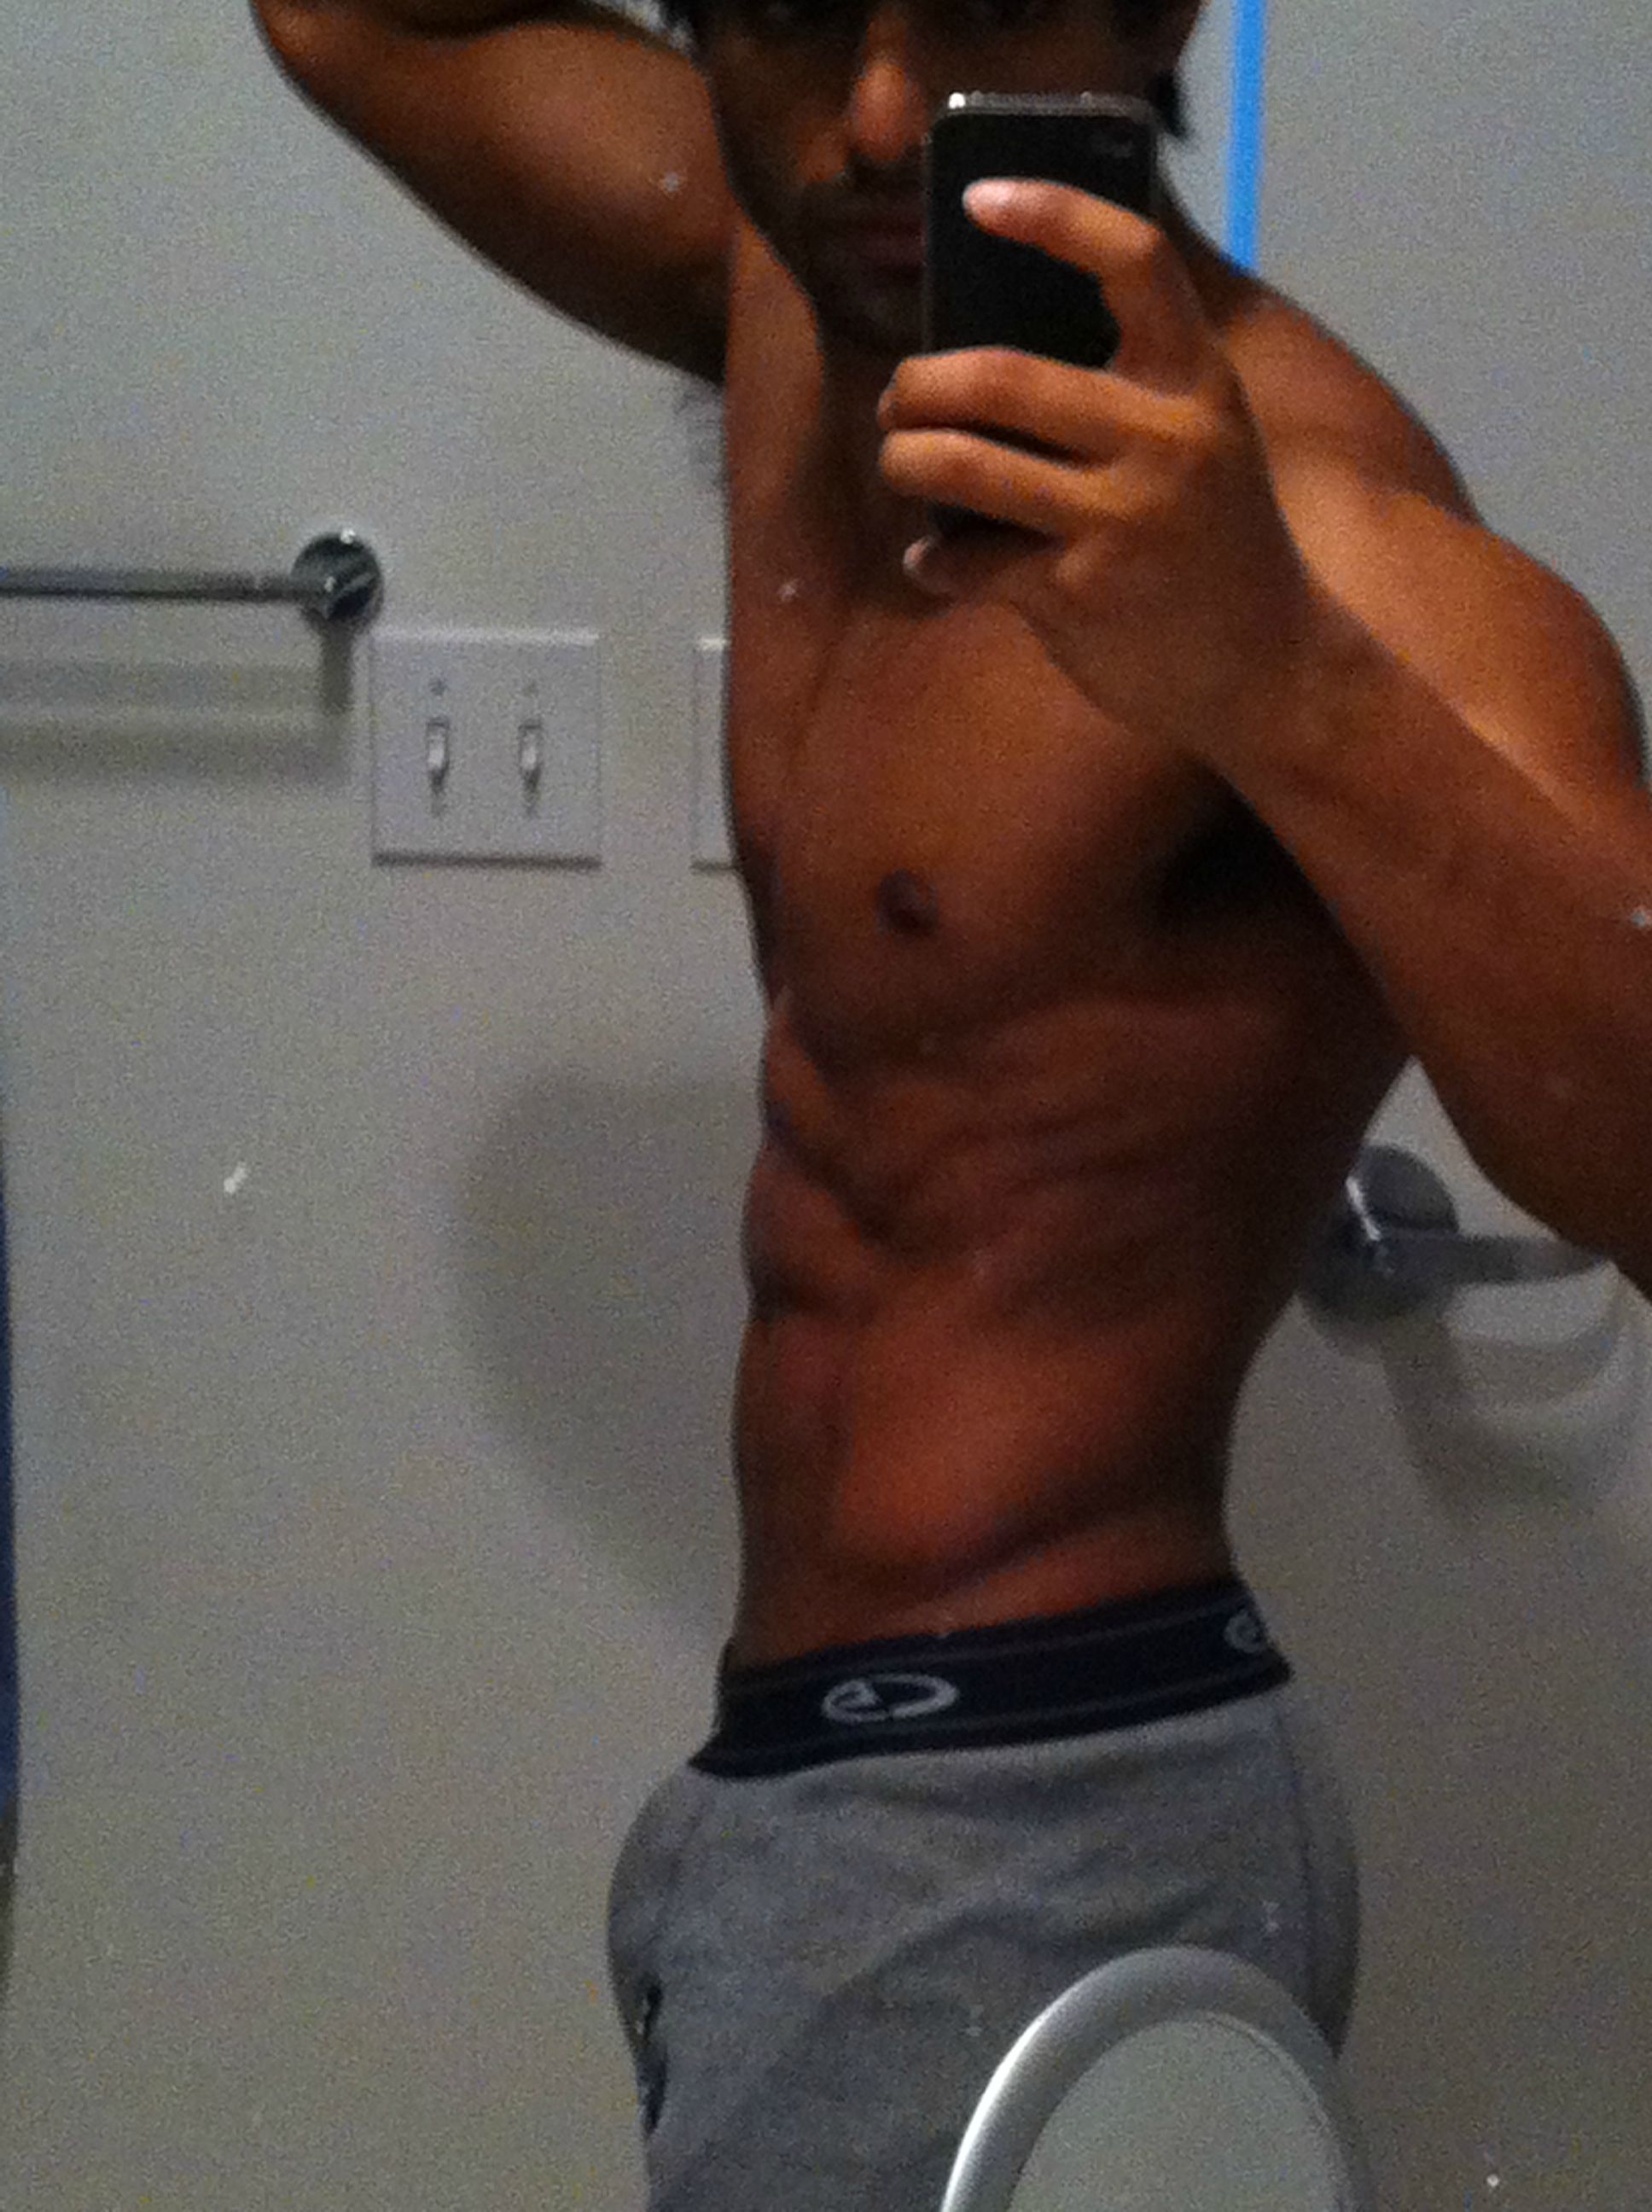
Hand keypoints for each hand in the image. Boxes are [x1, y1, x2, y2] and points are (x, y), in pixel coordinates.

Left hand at [877, 180, 1318, 755]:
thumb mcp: (1205, 443)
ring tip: (897, 461)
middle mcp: (1166, 441)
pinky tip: (932, 564)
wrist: (1272, 669)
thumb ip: (1131, 394)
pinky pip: (971, 562)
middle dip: (922, 385)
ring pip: (969, 466)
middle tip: (899, 398)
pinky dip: (935, 562)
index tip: (980, 200)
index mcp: (1199, 383)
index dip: (1053, 215)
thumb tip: (990, 362)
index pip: (1133, 262)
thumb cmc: (1215, 546)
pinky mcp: (1080, 595)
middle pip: (1004, 378)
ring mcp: (1123, 520)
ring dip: (907, 460)